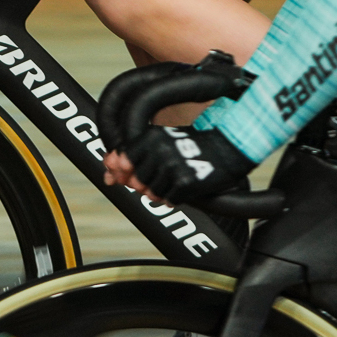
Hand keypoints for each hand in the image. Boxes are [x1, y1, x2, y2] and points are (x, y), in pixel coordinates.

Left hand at [105, 124, 254, 202]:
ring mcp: (173, 168)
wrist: (228, 149)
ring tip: (172, 181)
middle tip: (159, 177)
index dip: (121, 170)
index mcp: (152, 137)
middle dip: (143, 183)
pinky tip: (181, 188)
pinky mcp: (185, 184)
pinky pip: (167, 200)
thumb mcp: (162, 141)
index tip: (123, 174)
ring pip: (150, 192)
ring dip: (159, 192)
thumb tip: (108, 171)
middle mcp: (160, 151)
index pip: (123, 158)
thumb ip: (135, 155)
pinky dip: (171, 198)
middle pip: (136, 179)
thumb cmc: (194, 145)